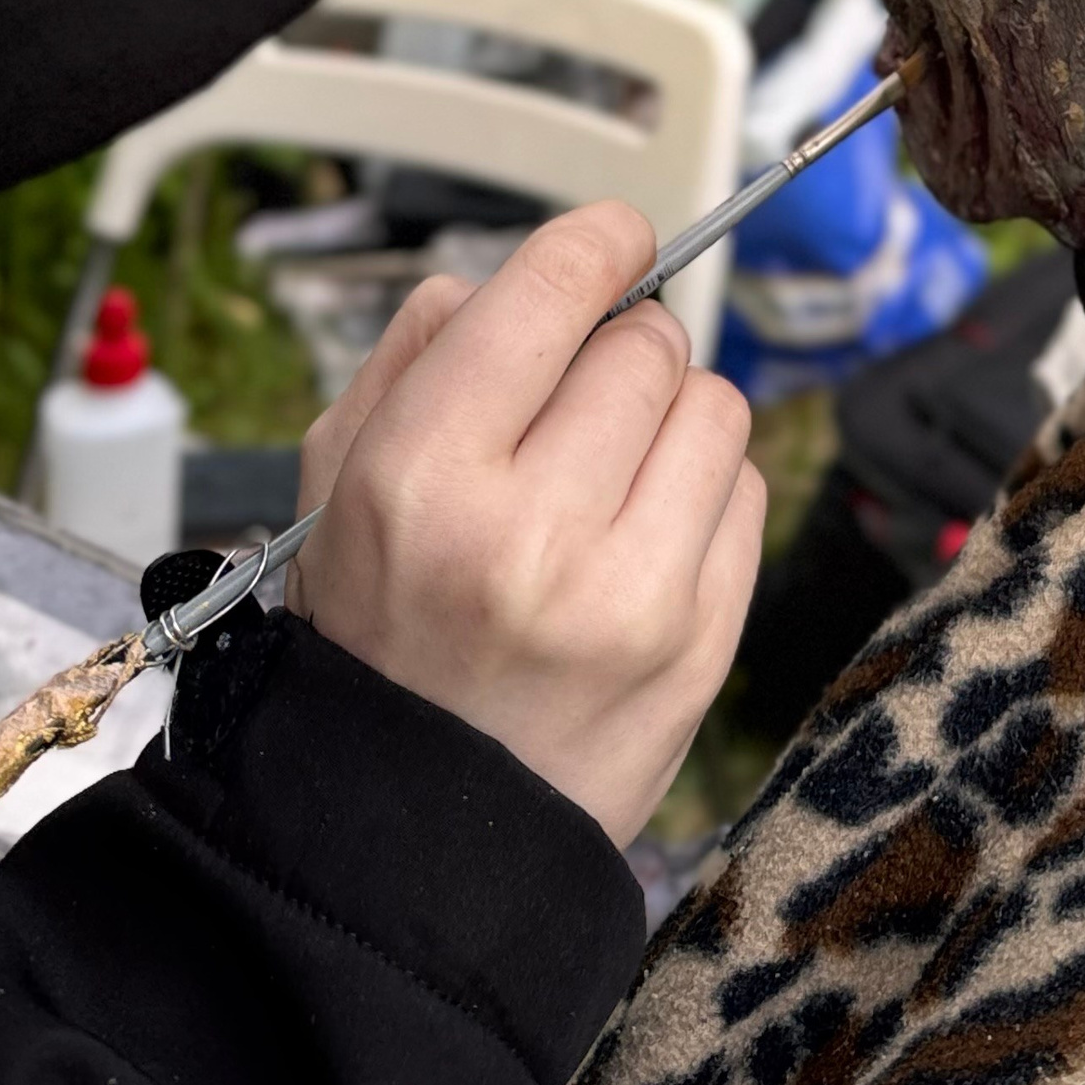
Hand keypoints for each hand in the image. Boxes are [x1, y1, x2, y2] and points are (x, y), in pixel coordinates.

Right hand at [290, 202, 764, 845]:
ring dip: (671, 417)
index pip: (555, 291)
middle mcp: (531, 533)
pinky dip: (703, 493)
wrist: (404, 843)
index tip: (613, 241)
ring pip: (715, 406)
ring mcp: (629, 599)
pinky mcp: (700, 650)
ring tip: (609, 475)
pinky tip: (640, 537)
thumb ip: (422, 354)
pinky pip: (746, 493)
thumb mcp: (338, 482)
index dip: (599, 242)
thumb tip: (521, 275)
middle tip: (575, 405)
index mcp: (424, 476)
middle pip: (648, 343)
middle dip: (619, 350)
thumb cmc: (373, 633)